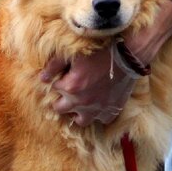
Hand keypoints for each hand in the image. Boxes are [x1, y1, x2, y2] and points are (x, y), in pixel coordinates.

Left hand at [40, 0, 171, 126]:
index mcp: (70, 88)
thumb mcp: (74, 53)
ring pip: (80, 121)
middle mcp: (82, 102)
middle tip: (67, 91)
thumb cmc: (101, 49)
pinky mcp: (112, 109)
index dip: (58, 81)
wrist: (129, 54)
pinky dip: (98, 114)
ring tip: (79, 103)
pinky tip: (98, 105)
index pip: (54, 89)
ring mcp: (98, 108)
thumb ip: (54, 65)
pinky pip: (102, 119)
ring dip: (77, 113)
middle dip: (61, 100)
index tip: (63, 76)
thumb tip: (42, 78)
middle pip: (61, 109)